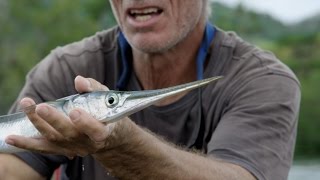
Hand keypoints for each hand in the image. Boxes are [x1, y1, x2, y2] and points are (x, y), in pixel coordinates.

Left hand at [5, 76, 133, 156]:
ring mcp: (73, 148)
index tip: (74, 112)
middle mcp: (87, 143)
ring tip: (27, 105)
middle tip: (41, 106)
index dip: (85, 123)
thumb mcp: (107, 99)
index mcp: (103, 131)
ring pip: (53, 138)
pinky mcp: (62, 149)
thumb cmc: (109, 113)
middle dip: (54, 120)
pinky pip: (42, 148)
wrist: (110, 136)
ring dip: (38, 123)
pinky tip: (11, 138)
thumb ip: (94, 88)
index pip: (96, 130)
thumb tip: (78, 80)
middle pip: (69, 133)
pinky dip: (26, 144)